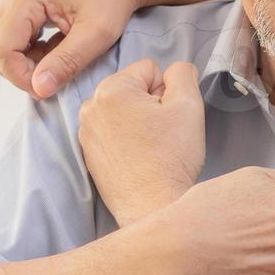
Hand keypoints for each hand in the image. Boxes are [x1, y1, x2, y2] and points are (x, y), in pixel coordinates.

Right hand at [0, 0, 141, 99]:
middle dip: (22, 72)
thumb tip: (39, 88)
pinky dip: (33, 54)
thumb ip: (67, 61)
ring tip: (63, 59)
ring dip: (29, 64)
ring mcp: (14, 1)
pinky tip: (59, 50)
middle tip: (58, 77)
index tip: (50, 88)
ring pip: (3, 48)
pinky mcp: (21, 8)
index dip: (21, 77)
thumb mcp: (98, 33)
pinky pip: (14, 41)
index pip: (2, 50)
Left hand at [78, 60, 205, 227]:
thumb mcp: (189, 105)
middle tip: (163, 132)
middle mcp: (90, 107)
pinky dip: (127, 140)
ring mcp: (86, 133)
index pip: (149, 69)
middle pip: (132, 89)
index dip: (167, 90)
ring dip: (138, 121)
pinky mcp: (88, 154)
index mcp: (112, 89)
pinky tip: (140, 158)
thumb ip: (182, 74)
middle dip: (150, 104)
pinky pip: (112, 133)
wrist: (154, 205)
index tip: (170, 116)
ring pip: (123, 111)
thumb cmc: (172, 157)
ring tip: (152, 147)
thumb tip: (174, 71)